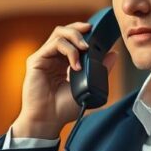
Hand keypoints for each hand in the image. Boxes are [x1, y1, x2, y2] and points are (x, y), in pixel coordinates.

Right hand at [12, 22, 117, 139]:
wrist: (47, 121)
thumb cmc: (62, 109)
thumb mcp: (88, 86)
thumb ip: (100, 70)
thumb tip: (114, 54)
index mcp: (62, 62)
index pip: (72, 39)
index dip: (84, 33)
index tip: (98, 32)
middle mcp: (52, 57)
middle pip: (64, 31)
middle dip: (79, 29)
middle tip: (92, 32)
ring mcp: (44, 58)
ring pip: (59, 34)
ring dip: (75, 38)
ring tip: (85, 49)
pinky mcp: (36, 61)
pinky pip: (54, 45)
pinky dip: (68, 51)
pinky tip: (76, 64)